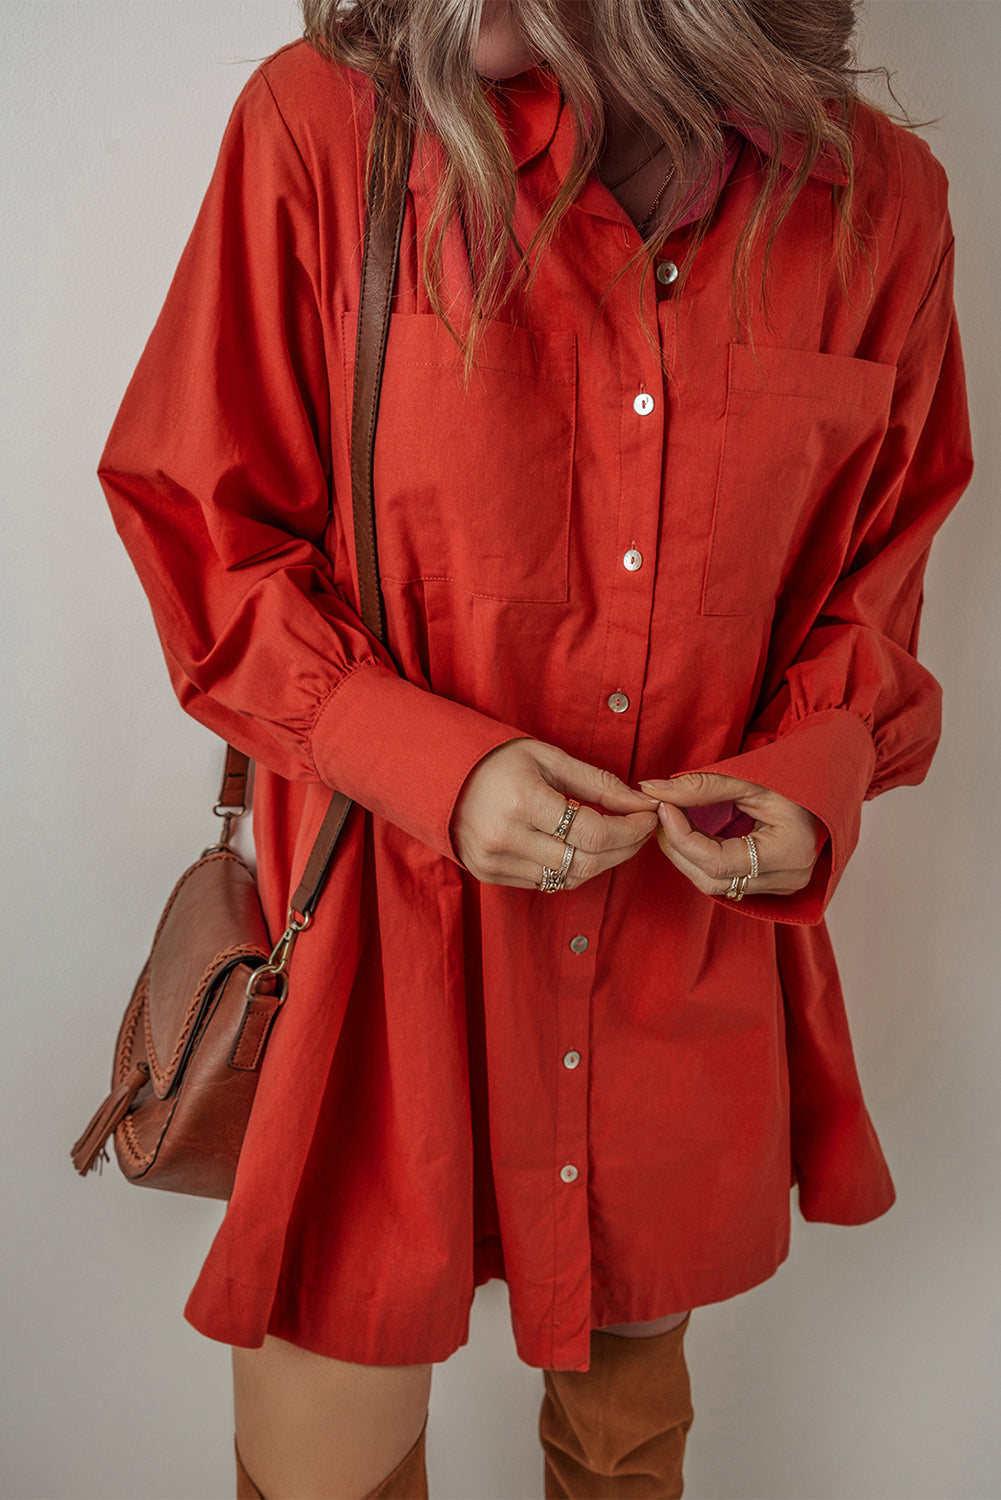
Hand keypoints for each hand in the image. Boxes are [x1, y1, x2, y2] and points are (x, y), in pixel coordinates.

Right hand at [451, 738, 659, 889]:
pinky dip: (571, 869)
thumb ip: (597, 782)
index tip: (647, 816)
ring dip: (602, 862)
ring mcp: (494, 861)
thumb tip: (640, 801)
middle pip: (586, 861)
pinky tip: (581, 849)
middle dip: (624, 848)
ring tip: (616, 840)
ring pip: (568, 878)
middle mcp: (505, 837)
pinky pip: (545, 882)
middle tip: (641, 831)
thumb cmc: (497, 760)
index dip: (630, 828)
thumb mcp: (548, 758)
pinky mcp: (488, 874)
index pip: (593, 831)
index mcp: (522, 801)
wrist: (439, 776)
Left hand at [637, 771, 827, 899]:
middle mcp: (789, 877)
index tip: (662, 807)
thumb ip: (700, 786)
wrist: (827, 783)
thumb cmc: (794, 776)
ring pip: (716, 885)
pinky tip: (692, 837)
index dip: (681, 836)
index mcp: (789, 851)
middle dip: (678, 848)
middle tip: (662, 814)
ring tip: (673, 823)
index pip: (717, 861)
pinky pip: (727, 881)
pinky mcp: (774, 885)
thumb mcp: (749, 777)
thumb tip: (651, 790)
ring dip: (687, 856)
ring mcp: (784, 885)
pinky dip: (703, 860)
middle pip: (712, 879)